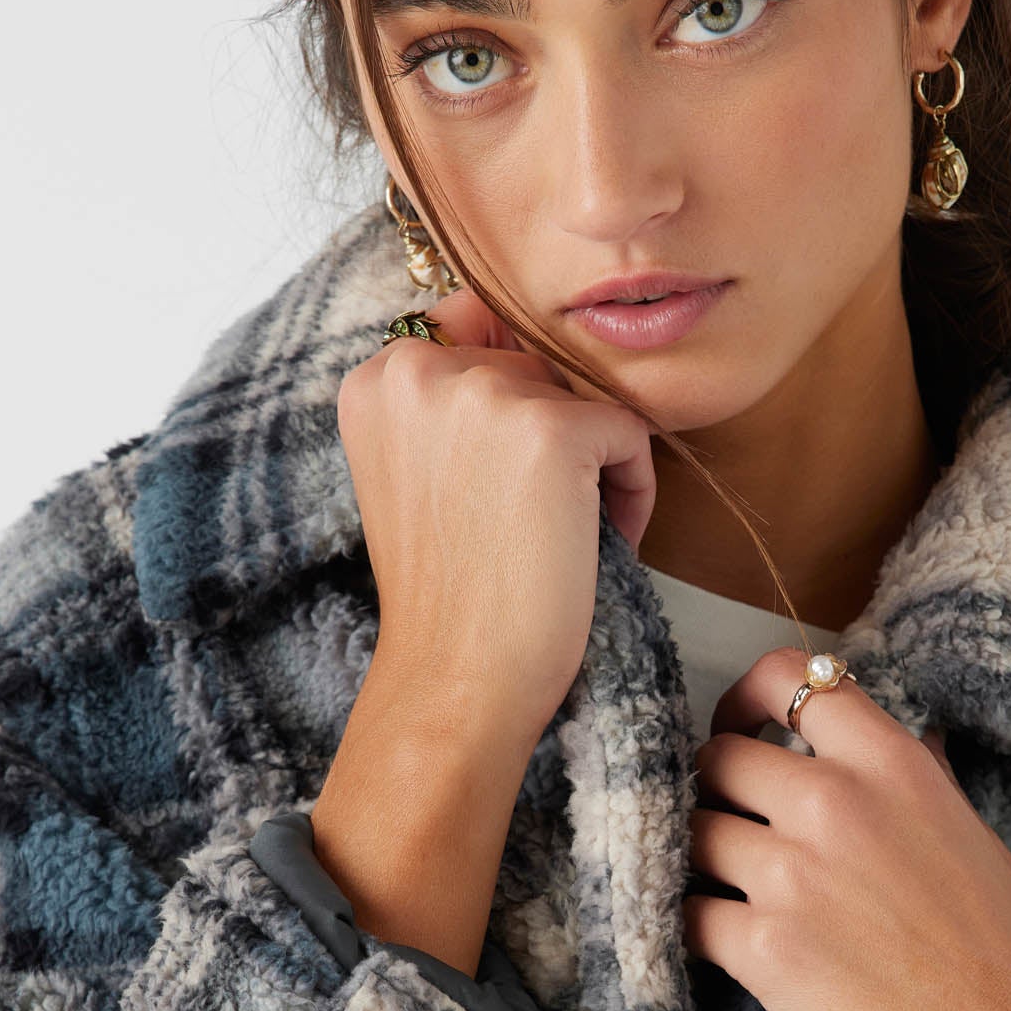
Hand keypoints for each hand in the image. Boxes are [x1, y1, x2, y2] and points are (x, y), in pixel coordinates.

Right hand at [335, 286, 657, 756]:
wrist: (455, 681)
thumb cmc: (451, 593)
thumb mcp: (419, 472)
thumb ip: (453, 403)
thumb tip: (539, 348)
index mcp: (377, 377)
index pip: (479, 329)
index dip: (513, 404)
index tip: (505, 483)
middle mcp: (418, 369)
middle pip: (536, 365)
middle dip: (557, 438)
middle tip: (542, 524)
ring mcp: (483, 394)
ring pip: (584, 397)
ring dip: (597, 464)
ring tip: (569, 539)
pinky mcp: (550, 431)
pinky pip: (630, 432)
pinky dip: (632, 490)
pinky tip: (600, 544)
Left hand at [683, 647, 1010, 1010]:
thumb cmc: (1005, 949)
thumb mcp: (967, 831)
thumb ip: (912, 778)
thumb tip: (892, 738)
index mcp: (890, 764)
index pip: (791, 678)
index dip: (747, 697)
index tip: (742, 727)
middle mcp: (833, 804)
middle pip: (720, 757)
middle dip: (715, 788)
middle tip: (733, 823)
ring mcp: (792, 875)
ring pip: (692, 832)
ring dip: (700, 858)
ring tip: (726, 886)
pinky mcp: (763, 949)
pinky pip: (688, 911)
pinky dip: (692, 924)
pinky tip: (718, 940)